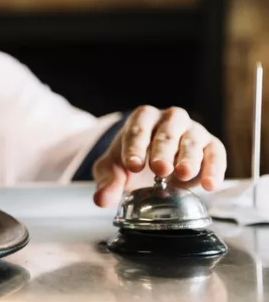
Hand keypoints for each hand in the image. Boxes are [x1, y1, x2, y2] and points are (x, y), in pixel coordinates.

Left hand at [92, 106, 226, 207]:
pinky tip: (209, 184)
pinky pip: (215, 154)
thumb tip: (101, 200)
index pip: (137, 130)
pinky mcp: (211, 145)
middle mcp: (170, 119)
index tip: (132, 165)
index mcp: (143, 118)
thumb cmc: (134, 157)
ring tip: (182, 174)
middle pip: (166, 133)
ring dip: (188, 158)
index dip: (135, 147)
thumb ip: (108, 181)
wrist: (156, 161)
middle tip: (159, 169)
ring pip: (192, 142)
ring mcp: (192, 130)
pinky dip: (214, 169)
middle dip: (162, 151)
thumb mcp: (114, 168)